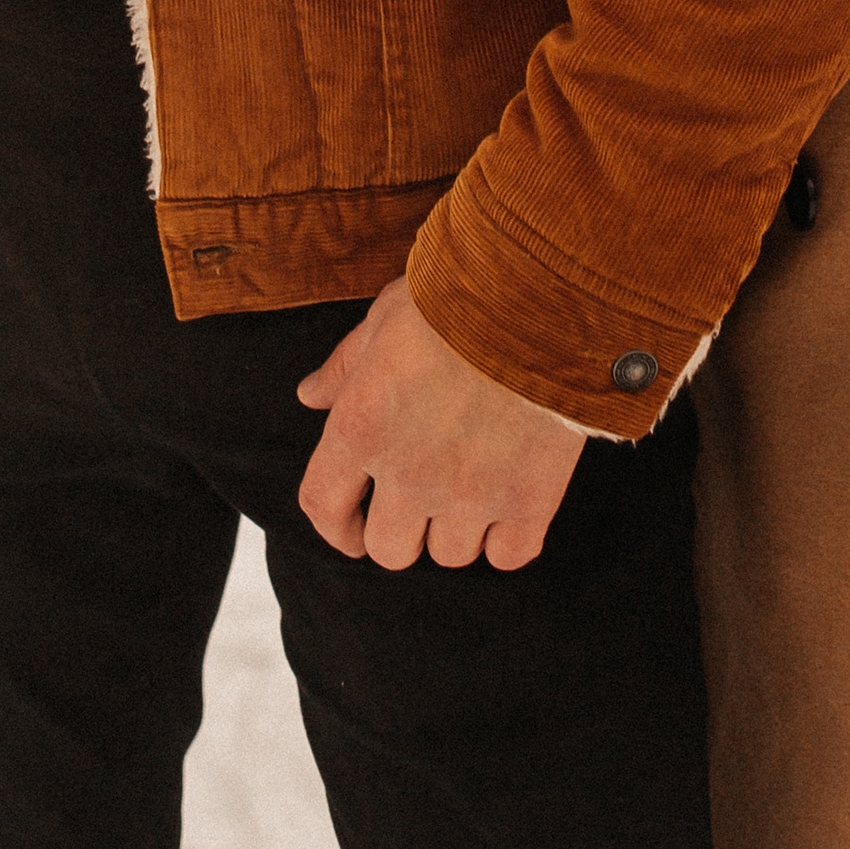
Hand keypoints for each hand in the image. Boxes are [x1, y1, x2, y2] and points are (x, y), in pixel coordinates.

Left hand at [297, 279, 583, 569]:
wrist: (539, 293)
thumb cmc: (454, 296)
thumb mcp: (383, 318)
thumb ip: (344, 367)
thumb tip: (310, 396)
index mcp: (361, 427)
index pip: (324, 506)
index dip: (335, 528)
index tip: (350, 531)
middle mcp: (409, 473)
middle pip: (389, 548)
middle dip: (400, 529)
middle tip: (419, 503)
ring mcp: (471, 492)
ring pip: (450, 554)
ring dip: (455, 530)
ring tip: (471, 490)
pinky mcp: (529, 499)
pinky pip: (508, 555)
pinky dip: (507, 538)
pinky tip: (510, 504)